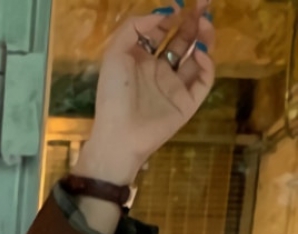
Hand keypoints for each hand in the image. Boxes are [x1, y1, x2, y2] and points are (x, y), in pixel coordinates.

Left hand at [79, 1, 215, 186]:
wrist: (119, 135)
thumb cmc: (113, 95)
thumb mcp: (114, 54)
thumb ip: (133, 28)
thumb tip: (163, 13)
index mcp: (139, 61)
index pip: (160, 33)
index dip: (171, 17)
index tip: (180, 5)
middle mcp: (158, 72)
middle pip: (182, 41)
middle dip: (193, 21)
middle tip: (205, 4)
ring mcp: (174, 87)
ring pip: (196, 57)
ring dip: (203, 38)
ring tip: (205, 24)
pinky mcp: (187, 103)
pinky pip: (203, 80)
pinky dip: (206, 65)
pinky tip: (201, 53)